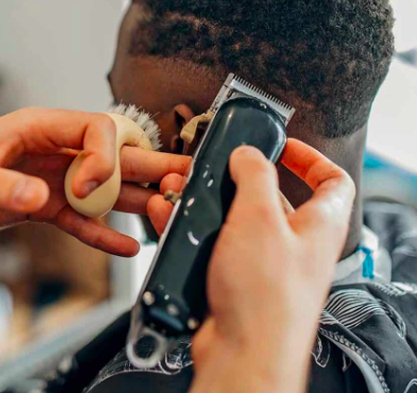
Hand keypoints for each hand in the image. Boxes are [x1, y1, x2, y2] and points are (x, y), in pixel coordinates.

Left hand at [0, 107, 189, 255]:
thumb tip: (38, 194)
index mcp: (38, 128)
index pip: (95, 129)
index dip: (105, 156)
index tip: (91, 186)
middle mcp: (52, 151)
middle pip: (112, 155)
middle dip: (148, 168)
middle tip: (181, 183)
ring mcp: (50, 180)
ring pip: (104, 188)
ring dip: (135, 201)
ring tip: (169, 213)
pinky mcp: (42, 206)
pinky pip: (81, 219)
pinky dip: (103, 233)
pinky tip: (127, 247)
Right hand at [180, 140, 354, 392]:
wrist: (243, 353)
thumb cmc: (264, 295)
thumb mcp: (259, 217)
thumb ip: (255, 176)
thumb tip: (248, 154)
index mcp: (319, 225)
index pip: (333, 181)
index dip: (310, 159)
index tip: (281, 148)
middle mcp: (296, 246)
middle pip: (273, 199)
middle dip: (237, 180)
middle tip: (213, 168)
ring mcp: (266, 266)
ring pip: (236, 222)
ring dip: (206, 204)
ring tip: (178, 191)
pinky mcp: (237, 283)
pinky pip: (214, 247)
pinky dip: (191, 231)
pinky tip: (168, 219)